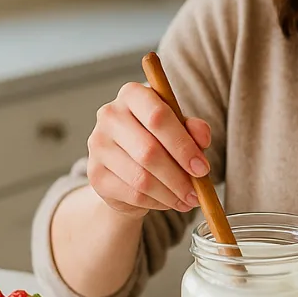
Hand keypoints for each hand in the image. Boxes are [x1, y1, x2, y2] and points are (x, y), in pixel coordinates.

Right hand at [85, 82, 212, 217]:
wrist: (128, 164)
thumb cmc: (159, 138)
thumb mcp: (180, 129)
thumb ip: (194, 129)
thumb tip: (202, 139)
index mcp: (132, 94)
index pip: (158, 116)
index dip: (183, 145)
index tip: (202, 168)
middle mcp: (109, 115)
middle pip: (149, 151)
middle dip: (179, 176)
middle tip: (197, 191)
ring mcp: (97, 145)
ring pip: (141, 177)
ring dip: (171, 193)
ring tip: (188, 200)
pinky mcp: (95, 174)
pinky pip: (133, 194)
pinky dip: (157, 202)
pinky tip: (169, 201)